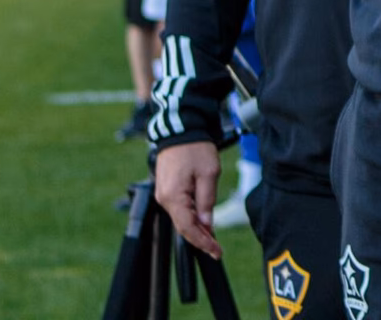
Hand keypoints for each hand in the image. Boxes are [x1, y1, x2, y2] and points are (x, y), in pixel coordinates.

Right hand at [154, 140, 222, 258]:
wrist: (181, 129)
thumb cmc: (196, 148)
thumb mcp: (209, 174)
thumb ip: (207, 200)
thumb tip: (207, 224)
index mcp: (173, 196)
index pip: (188, 228)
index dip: (203, 242)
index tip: (216, 252)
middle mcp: (164, 198)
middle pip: (183, 226)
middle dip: (200, 239)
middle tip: (216, 249)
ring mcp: (164, 194)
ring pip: (181, 218)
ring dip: (196, 228)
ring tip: (212, 237)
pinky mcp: (167, 189)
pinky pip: (179, 208)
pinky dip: (191, 217)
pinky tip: (202, 221)